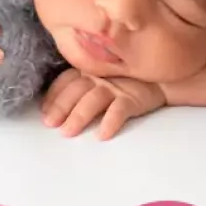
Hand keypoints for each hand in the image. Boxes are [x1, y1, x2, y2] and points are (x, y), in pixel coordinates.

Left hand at [42, 66, 166, 140]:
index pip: (65, 81)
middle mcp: (99, 76)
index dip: (53, 96)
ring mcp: (117, 86)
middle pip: (77, 90)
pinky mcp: (134, 98)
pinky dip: (110, 121)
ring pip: (94, 99)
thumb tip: (51, 111)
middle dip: (61, 107)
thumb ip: (80, 89)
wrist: (161, 80)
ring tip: (68, 132)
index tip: (44, 113)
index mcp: (87, 71)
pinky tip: (102, 134)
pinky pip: (120, 109)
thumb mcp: (100, 81)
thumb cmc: (124, 82)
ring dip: (79, 115)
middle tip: (51, 124)